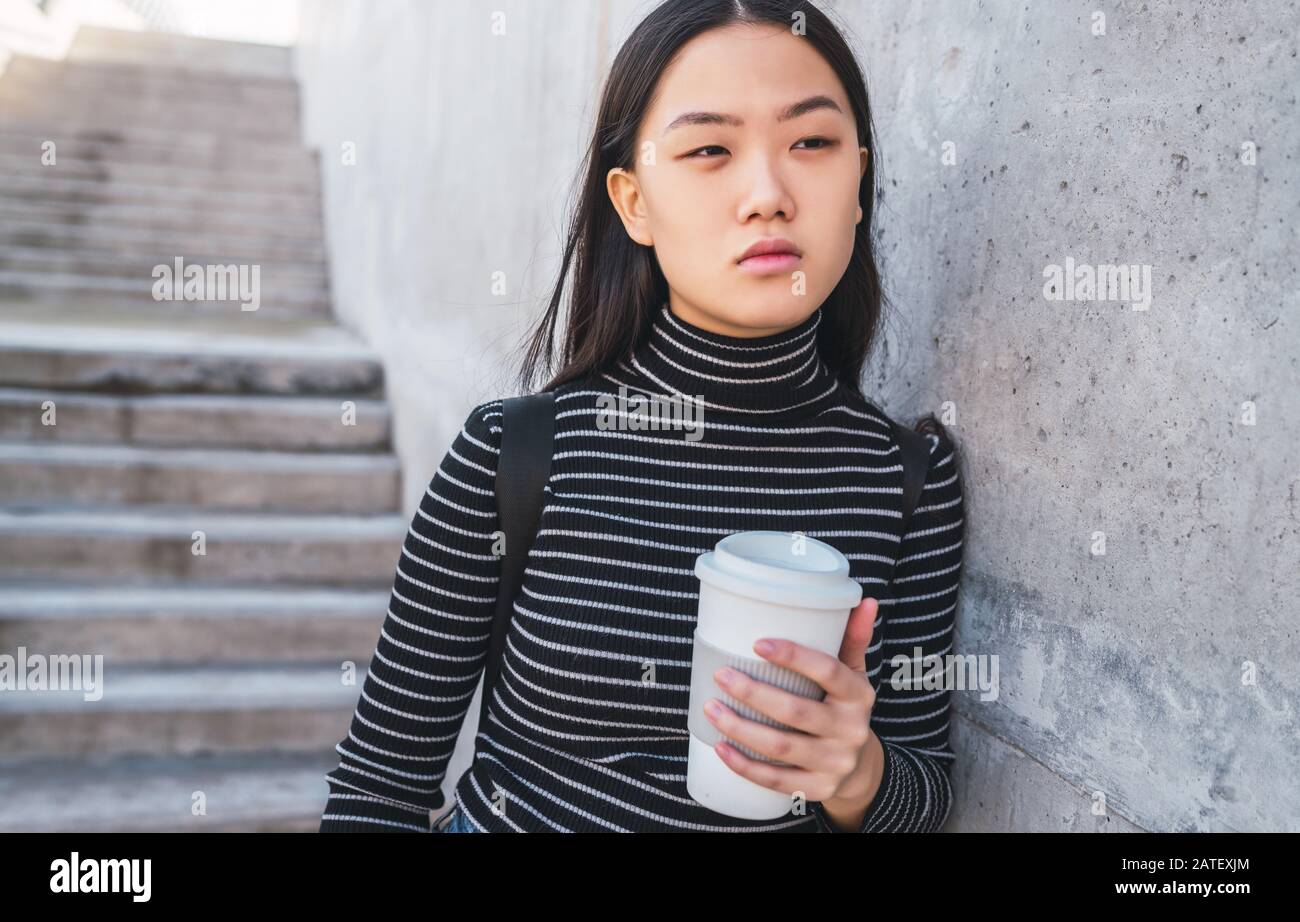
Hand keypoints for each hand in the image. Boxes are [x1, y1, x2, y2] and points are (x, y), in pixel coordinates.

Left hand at [702, 597, 882, 810]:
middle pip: (796, 712)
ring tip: (711, 707)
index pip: (828, 671)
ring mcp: (834, 763)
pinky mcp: (816, 789)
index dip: (793, 657)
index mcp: (858, 695)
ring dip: (740, 728)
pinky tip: (720, 748)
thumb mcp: (855, 675)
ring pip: (780, 747)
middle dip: (754, 693)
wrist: (862, 769)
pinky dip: (744, 765)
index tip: (756, 644)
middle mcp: (850, 730)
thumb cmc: (845, 708)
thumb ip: (853, 639)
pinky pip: (775, 780)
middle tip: (721, 675)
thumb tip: (864, 599)